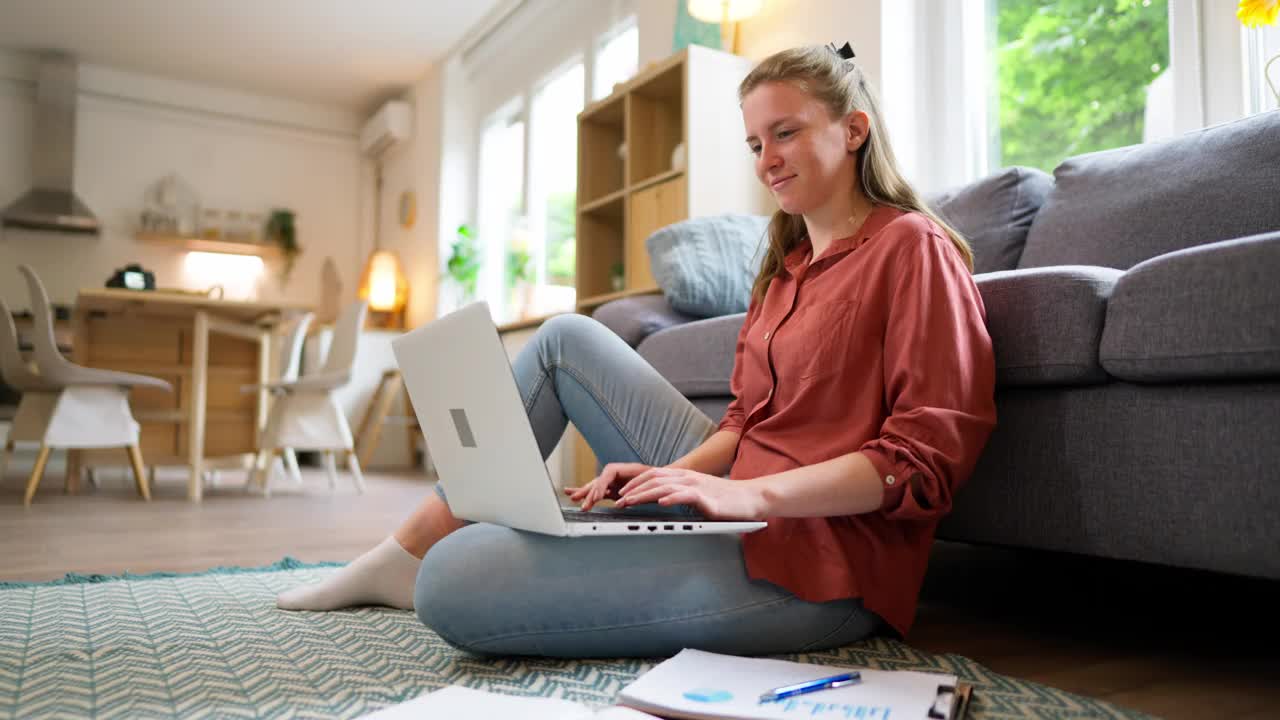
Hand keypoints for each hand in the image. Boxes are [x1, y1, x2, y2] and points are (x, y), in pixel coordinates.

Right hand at [564, 462, 653, 510]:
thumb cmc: (656, 479)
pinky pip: (597, 493)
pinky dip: (586, 494)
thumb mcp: (649, 483)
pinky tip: (574, 495)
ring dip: (583, 492)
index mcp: (624, 469)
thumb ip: (636, 491)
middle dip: (588, 491)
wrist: (661, 480)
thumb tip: (623, 500)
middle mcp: (615, 475)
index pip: (607, 474)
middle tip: (581, 502)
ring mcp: (612, 483)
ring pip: (595, 487)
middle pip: (599, 481)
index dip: (600, 485)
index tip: (596, 497)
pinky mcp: (612, 491)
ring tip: (571, 496)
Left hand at [614, 467, 766, 520]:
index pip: (654, 475)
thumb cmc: (726, 500)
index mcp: (684, 476)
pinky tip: (661, 502)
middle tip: (618, 501)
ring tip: (630, 502)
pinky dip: (672, 497)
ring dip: (644, 494)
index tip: (621, 494)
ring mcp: (698, 486)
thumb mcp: (698, 494)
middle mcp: (688, 477)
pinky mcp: (708, 497)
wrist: (751, 497)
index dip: (635, 483)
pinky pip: (686, 495)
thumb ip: (681, 495)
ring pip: (665, 486)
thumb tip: (663, 502)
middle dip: (633, 489)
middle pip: (654, 479)